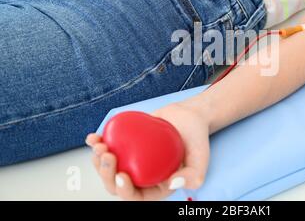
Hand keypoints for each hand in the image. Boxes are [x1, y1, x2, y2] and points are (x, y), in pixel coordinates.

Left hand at [86, 102, 210, 200]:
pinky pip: (109, 147)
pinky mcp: (127, 145)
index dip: (124, 191)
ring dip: (97, 160)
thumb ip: (193, 175)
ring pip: (108, 168)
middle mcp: (142, 177)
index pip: (137, 197)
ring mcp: (133, 161)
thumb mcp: (201, 159)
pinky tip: (93, 137)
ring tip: (99, 144)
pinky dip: (97, 143)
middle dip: (105, 173)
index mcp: (157, 187)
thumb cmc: (196, 139)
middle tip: (106, 155)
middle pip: (117, 184)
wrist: (190, 116)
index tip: (122, 175)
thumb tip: (172, 183)